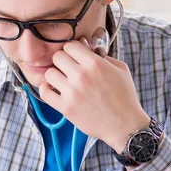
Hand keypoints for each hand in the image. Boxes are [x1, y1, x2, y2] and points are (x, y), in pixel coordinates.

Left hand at [39, 38, 149, 152]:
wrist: (125, 125)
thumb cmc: (124, 97)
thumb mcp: (120, 69)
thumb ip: (103, 56)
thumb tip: (86, 48)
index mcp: (95, 64)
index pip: (70, 45)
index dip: (71, 50)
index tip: (74, 57)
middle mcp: (82, 76)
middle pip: (57, 57)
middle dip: (62, 61)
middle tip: (68, 69)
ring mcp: (72, 92)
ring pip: (49, 73)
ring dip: (54, 75)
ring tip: (62, 81)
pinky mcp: (65, 107)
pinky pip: (45, 92)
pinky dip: (46, 90)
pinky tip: (54, 90)